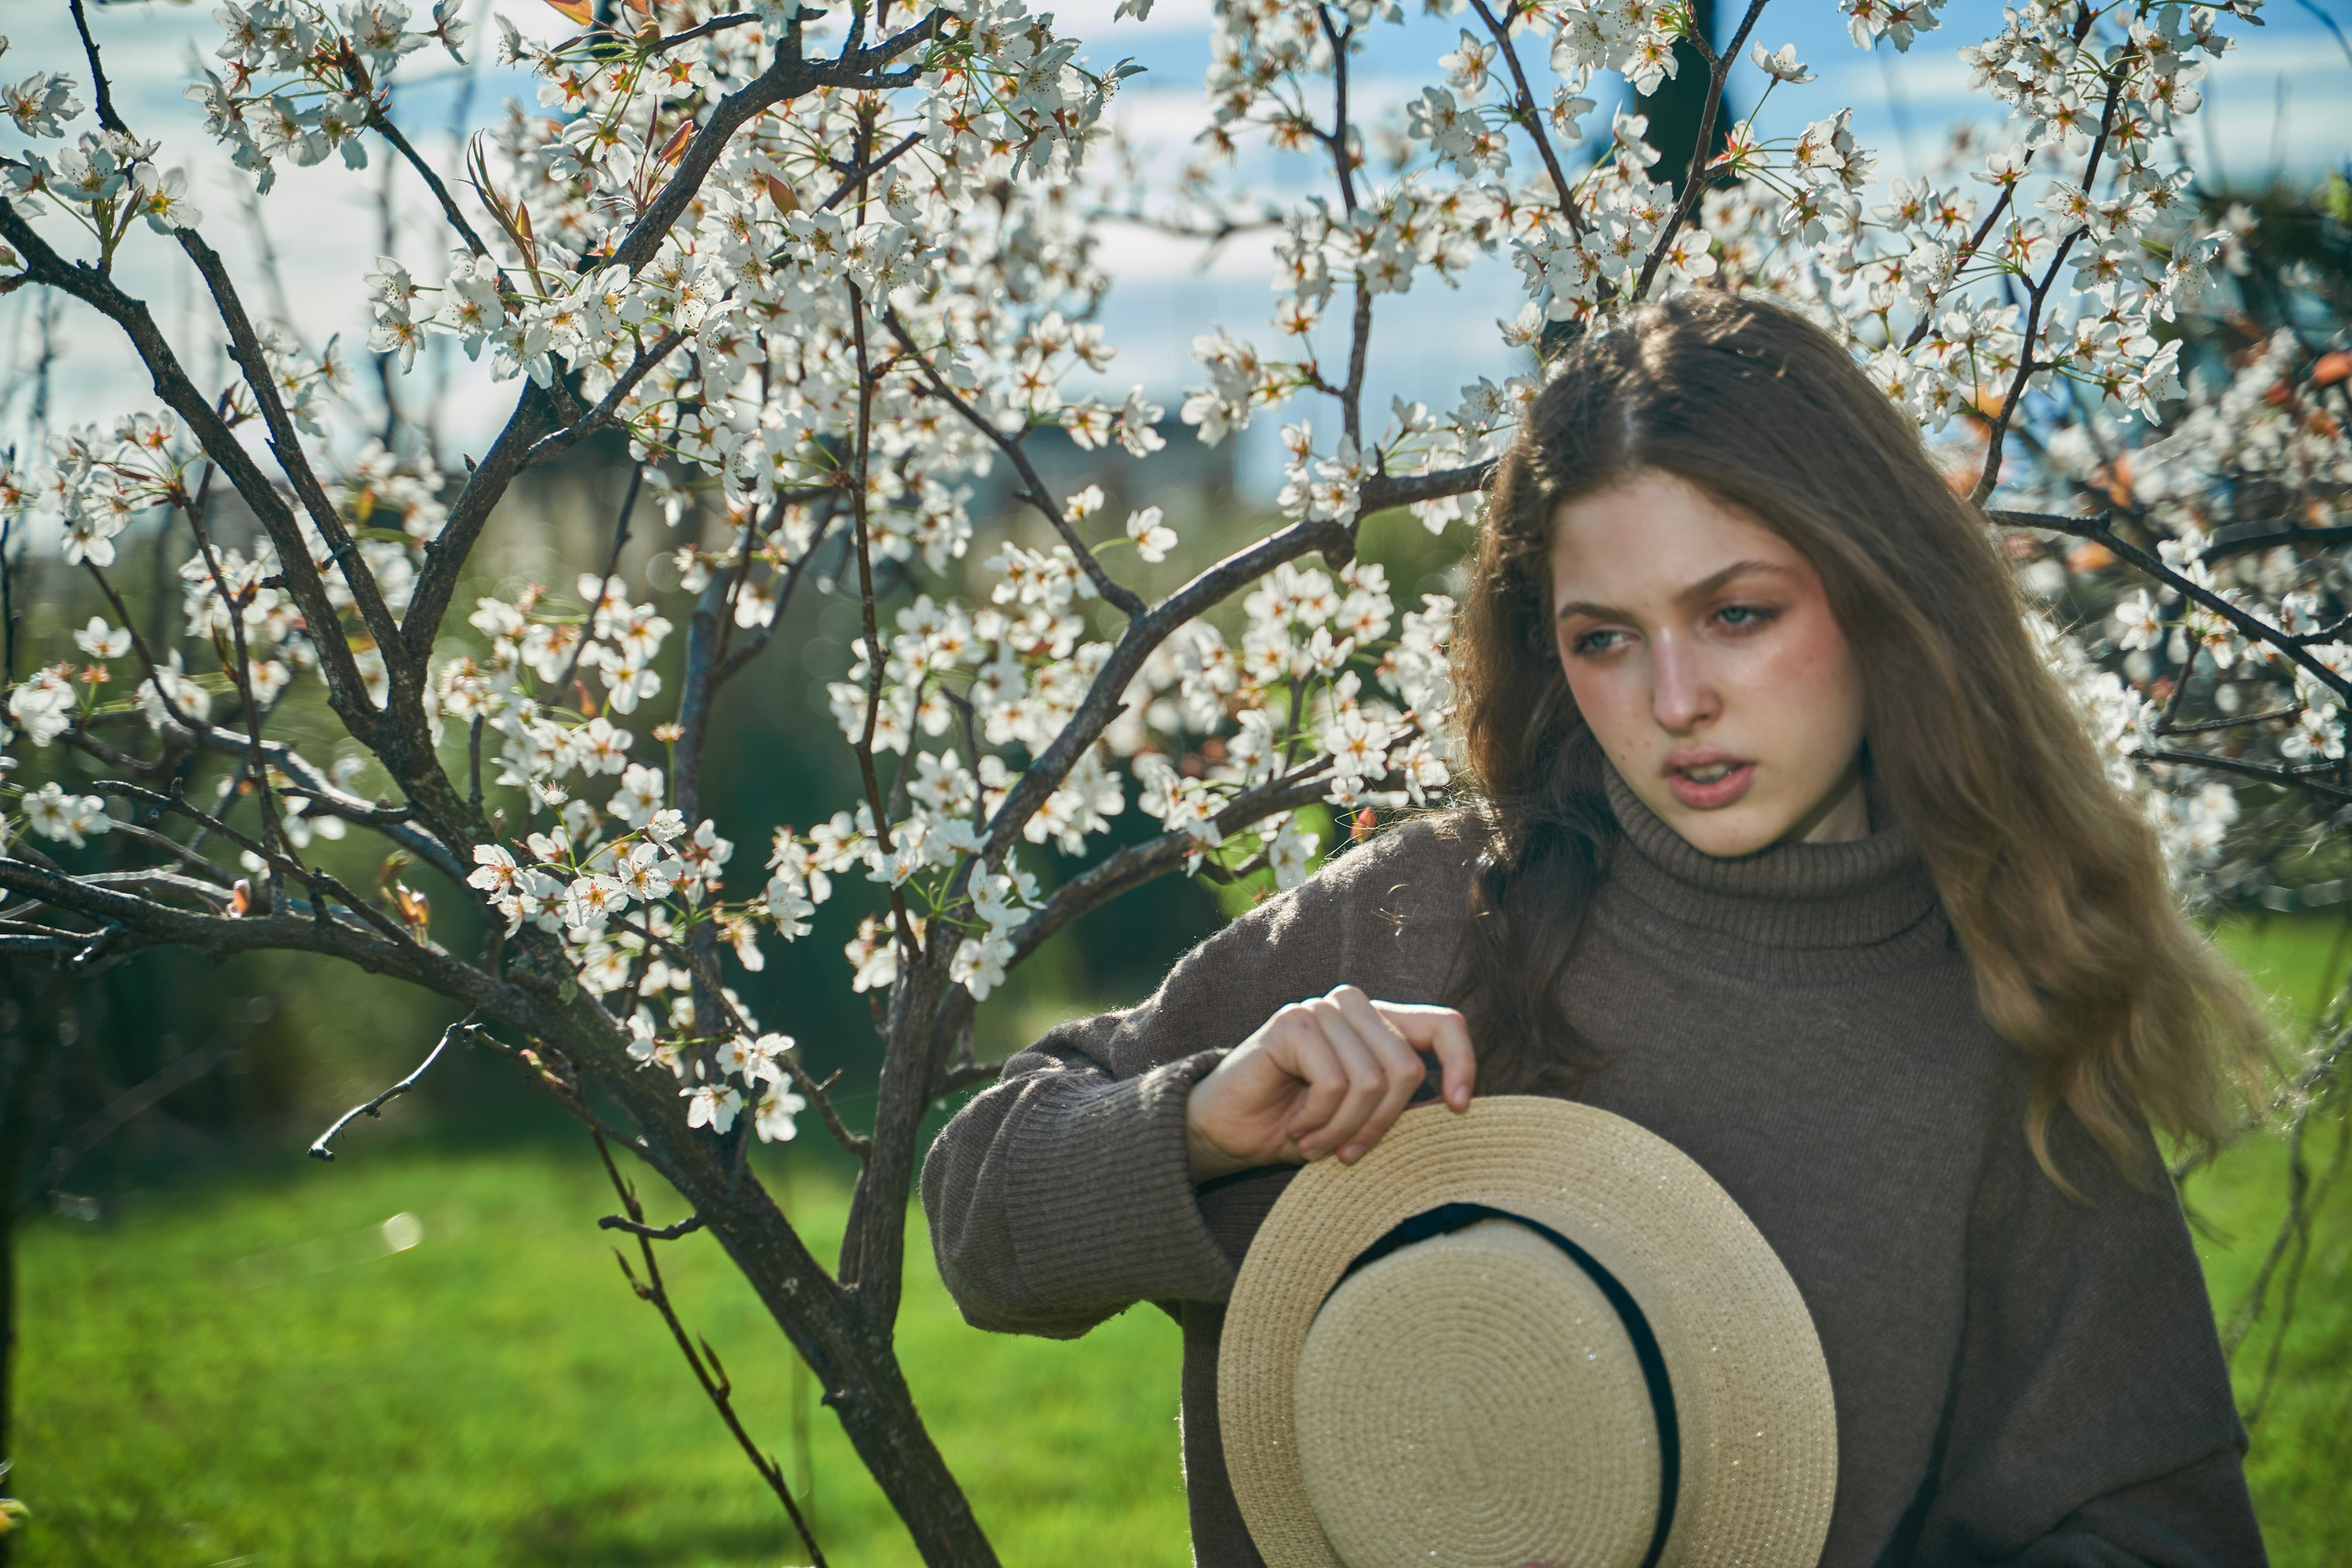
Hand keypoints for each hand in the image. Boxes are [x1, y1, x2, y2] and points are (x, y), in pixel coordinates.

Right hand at [1184, 984, 1474, 1182]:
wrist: (1224, 1133)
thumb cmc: (1296, 1127)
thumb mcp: (1363, 1119)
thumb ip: (1404, 1105)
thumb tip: (1459, 1105)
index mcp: (1380, 1022)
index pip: (1445, 1024)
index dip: (1462, 1063)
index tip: (1457, 1108)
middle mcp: (1353, 1006)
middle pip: (1406, 1066)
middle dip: (1381, 1124)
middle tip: (1351, 1155)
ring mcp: (1321, 1009)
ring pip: (1370, 1080)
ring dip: (1344, 1130)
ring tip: (1318, 1147)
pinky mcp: (1292, 1023)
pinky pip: (1332, 1082)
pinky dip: (1319, 1121)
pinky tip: (1297, 1131)